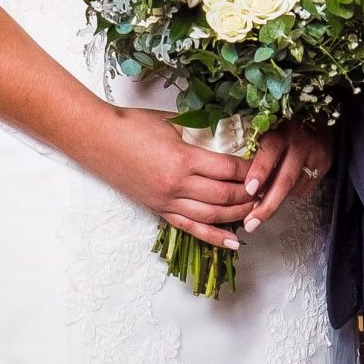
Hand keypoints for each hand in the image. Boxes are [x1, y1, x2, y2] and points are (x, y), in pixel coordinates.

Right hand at [92, 108, 259, 250]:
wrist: (97, 139)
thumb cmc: (131, 124)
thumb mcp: (172, 121)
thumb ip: (200, 128)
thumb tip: (228, 130)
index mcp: (183, 159)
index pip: (228, 169)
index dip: (250, 169)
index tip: (264, 164)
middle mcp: (178, 185)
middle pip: (225, 195)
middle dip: (250, 193)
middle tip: (267, 189)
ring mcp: (167, 201)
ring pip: (212, 215)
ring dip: (238, 214)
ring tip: (256, 210)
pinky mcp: (158, 210)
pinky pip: (190, 228)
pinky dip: (213, 237)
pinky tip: (233, 243)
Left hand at [241, 123, 333, 232]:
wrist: (320, 122)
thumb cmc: (284, 126)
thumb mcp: (269, 130)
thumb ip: (258, 151)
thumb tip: (241, 183)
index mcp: (282, 130)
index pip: (271, 150)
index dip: (260, 170)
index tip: (249, 190)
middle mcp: (301, 144)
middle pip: (285, 179)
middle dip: (267, 204)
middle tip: (251, 223)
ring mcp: (316, 157)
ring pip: (293, 188)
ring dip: (275, 201)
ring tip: (259, 212)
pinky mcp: (324, 167)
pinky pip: (303, 188)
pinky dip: (289, 194)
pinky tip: (281, 192)